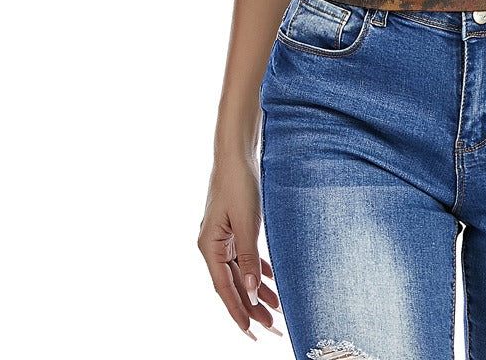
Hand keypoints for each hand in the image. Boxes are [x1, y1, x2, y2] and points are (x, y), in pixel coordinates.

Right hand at [198, 154, 283, 338]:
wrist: (236, 154)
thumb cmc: (239, 184)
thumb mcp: (247, 222)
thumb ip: (249, 258)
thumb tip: (252, 292)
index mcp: (210, 246)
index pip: (224, 288)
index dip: (238, 311)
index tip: (251, 332)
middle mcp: (213, 246)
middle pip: (233, 284)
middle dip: (252, 307)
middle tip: (272, 328)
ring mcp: (223, 237)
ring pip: (240, 273)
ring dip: (257, 291)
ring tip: (276, 311)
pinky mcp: (233, 228)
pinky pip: (244, 257)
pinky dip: (257, 270)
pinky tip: (270, 283)